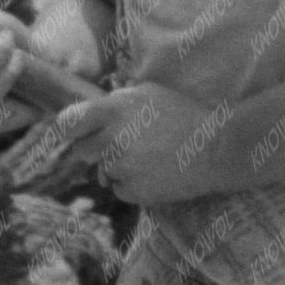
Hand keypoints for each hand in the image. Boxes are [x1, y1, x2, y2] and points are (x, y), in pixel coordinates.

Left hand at [6, 84, 206, 204]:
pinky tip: (157, 174)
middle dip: (97, 150)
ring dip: (118, 168)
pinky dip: (133, 185)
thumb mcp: (149, 94)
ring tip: (150, 158)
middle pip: (82, 151)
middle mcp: (112, 137)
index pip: (68, 122)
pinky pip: (119, 189)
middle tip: (126, 146)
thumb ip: (116, 102)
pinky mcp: (131, 190)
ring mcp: (121, 166)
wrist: (217, 148)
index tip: (72, 135)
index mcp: (115, 108)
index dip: (67, 131)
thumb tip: (89, 116)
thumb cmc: (185, 117)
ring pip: (102, 172)